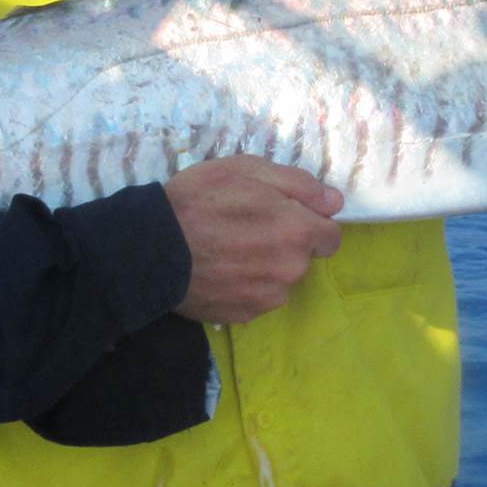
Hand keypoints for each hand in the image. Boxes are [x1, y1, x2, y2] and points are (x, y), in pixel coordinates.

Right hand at [164, 157, 342, 324]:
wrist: (151, 248)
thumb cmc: (198, 200)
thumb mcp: (247, 170)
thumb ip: (299, 185)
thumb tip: (335, 202)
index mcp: (298, 232)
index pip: (331, 237)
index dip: (308, 223)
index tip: (283, 216)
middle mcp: (291, 270)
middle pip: (303, 259)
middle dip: (285, 244)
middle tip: (246, 228)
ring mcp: (267, 298)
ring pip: (280, 280)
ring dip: (266, 268)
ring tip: (228, 251)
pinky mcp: (244, 315)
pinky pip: (257, 298)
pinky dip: (245, 286)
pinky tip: (219, 272)